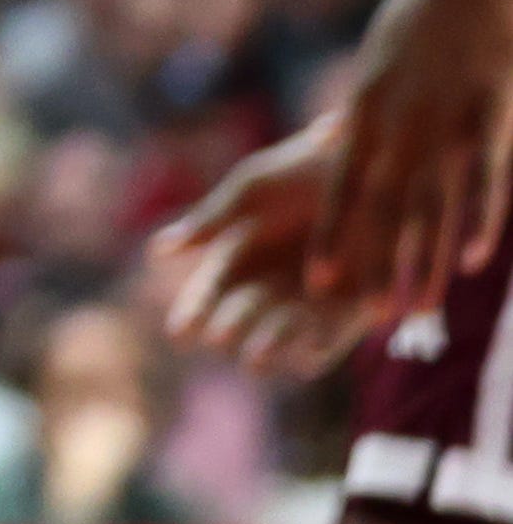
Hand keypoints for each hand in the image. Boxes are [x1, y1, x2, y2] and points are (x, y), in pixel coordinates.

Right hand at [153, 118, 371, 375]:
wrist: (366, 165)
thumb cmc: (298, 173)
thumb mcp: (249, 192)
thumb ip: (211, 221)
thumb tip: (157, 252)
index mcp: (240, 256)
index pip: (210, 290)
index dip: (195, 311)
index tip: (179, 333)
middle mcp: (272, 283)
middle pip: (245, 313)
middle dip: (232, 327)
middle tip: (218, 338)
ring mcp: (311, 297)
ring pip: (286, 331)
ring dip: (271, 345)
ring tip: (255, 358)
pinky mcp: (354, 305)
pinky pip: (336, 334)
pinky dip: (322, 348)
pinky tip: (308, 357)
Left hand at [308, 0, 512, 330]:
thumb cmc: (424, 16)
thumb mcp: (382, 64)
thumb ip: (367, 112)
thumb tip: (341, 140)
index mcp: (368, 107)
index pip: (345, 188)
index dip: (336, 238)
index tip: (322, 284)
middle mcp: (405, 121)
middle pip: (388, 210)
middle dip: (378, 266)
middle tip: (370, 320)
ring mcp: (451, 123)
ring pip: (435, 209)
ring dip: (425, 261)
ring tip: (417, 310)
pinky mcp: (493, 120)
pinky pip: (483, 184)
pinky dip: (475, 224)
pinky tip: (467, 262)